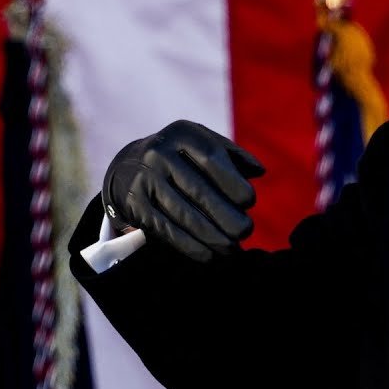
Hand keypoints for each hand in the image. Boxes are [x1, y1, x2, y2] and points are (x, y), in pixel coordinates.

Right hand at [102, 120, 264, 261]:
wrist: (129, 166)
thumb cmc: (183, 158)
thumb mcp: (204, 146)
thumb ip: (234, 156)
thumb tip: (260, 171)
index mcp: (183, 134)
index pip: (211, 158)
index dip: (232, 182)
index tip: (249, 201)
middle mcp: (159, 153)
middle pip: (198, 190)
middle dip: (225, 215)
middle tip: (245, 231)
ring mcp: (144, 178)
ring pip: (182, 213)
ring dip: (210, 236)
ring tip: (231, 248)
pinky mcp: (134, 203)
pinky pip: (164, 228)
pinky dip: (188, 245)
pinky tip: (207, 254)